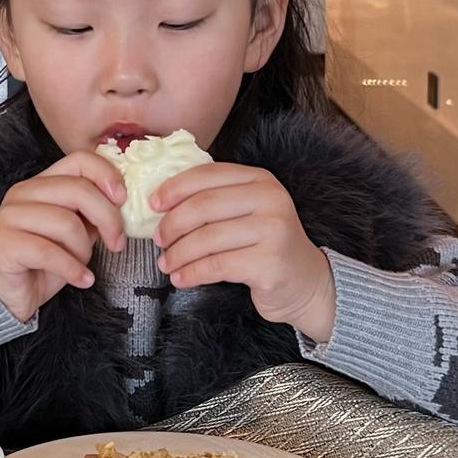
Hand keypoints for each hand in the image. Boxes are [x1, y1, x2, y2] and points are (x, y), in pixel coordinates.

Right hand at [0, 151, 126, 321]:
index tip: (123, 200)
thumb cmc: (43, 263)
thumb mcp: (75, 233)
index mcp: (42, 183)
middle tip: (117, 244)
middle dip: (108, 219)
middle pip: (78, 190)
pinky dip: (73, 269)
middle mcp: (23, 192)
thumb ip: (92, 213)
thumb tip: (121, 203)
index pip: (79, 160)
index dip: (106, 175)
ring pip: (66, 223)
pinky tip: (82, 280)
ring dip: (84, 250)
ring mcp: (9, 216)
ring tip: (82, 266)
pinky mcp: (3, 244)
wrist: (7, 295)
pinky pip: (49, 253)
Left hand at [152, 163, 336, 342]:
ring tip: (166, 264)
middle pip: (203, 206)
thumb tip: (159, 202)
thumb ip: (214, 201)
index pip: (208, 175)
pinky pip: (217, 266)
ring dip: (178, 254)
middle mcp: (270, 199)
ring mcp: (273, 230)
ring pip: (207, 238)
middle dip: (172, 225)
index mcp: (260, 179)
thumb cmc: (265, 246)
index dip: (174, 188)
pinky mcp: (270, 263)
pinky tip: (181, 279)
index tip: (152, 205)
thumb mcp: (246, 213)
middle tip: (157, 241)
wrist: (305, 282)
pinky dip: (191, 273)